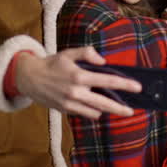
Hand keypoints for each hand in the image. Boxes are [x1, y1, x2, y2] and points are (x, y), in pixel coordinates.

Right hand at [14, 47, 141, 118]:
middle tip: (130, 111)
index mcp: (79, 75)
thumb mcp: (68, 53)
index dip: (124, 84)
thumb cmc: (51, 64)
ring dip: (103, 108)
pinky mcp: (65, 110)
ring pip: (95, 111)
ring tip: (109, 103)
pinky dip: (91, 110)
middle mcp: (76, 92)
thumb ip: (87, 53)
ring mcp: (70, 104)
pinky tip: (93, 104)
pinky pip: (85, 113)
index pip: (108, 80)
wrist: (29, 78)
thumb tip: (103, 62)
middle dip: (120, 108)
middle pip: (105, 103)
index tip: (137, 87)